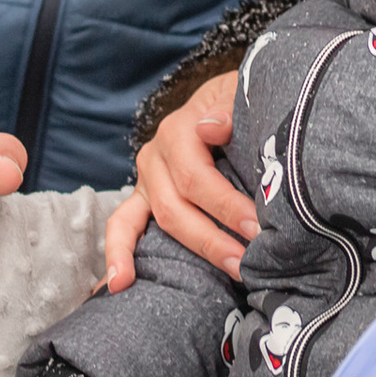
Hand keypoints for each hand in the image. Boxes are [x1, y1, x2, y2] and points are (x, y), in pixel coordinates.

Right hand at [104, 69, 253, 289]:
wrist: (225, 99)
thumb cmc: (237, 99)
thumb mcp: (239, 91)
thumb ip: (228, 107)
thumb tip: (211, 127)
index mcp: (178, 130)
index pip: (196, 177)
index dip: (226, 205)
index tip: (258, 228)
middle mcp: (156, 156)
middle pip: (177, 206)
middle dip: (214, 239)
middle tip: (248, 262)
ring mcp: (146, 179)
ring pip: (158, 221)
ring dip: (192, 251)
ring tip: (227, 277)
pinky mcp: (143, 197)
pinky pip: (122, 226)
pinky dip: (117, 254)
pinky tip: (117, 285)